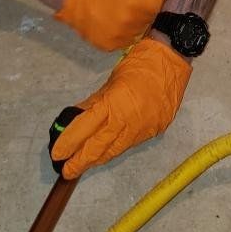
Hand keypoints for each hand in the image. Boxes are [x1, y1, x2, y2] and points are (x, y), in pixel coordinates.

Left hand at [49, 38, 191, 178]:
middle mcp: (127, 121)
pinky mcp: (155, 131)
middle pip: (99, 147)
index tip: (58, 154)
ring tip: (84, 164)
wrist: (172, 60)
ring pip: (115, 150)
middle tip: (67, 170)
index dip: (69, 143)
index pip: (85, 129)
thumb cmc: (139, 64)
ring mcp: (143, 129)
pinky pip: (130, 144)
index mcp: (113, 104)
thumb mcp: (111, 81)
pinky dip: (116, 148)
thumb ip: (94, 103)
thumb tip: (76, 119)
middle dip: (81, 161)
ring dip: (98, 159)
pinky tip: (107, 151)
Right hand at [53, 0, 166, 49]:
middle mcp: (129, 25)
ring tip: (121, 13)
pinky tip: (111, 22)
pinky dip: (122, 33)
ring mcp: (119, 38)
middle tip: (136, 4)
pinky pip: (124, 40)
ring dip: (135, 24)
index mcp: (135, 4)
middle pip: (151, 21)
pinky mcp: (109, 46)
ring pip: (138, 32)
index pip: (161, 7)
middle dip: (146, 12)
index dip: (159, 1)